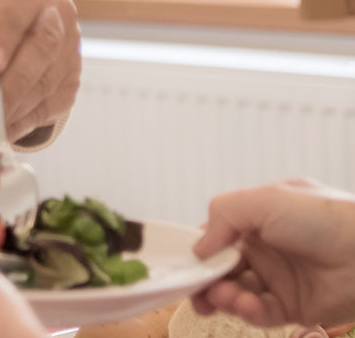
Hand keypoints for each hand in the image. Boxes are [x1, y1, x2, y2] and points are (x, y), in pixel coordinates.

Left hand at [0, 0, 80, 152]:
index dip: (4, 32)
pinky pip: (51, 106)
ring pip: (47, 82)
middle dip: (12, 85)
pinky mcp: (70, 80)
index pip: (20, 0)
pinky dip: (21, 124)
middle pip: (43, 45)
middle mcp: (53, 13)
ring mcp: (68, 47)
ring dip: (11, 112)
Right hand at [192, 180, 354, 327]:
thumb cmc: (327, 218)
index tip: (184, 264)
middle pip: (221, 268)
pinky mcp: (292, 306)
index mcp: (257, 218)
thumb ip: (223, 214)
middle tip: (197, 290)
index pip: (216, 237)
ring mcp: (278, 278)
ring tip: (224, 297)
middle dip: (206, 280)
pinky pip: (260, 312)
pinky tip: (247, 305)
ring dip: (224, 296)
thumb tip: (199, 246)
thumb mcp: (266, 199)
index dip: (199, 251)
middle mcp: (265, 248)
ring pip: (236, 292)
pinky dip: (248, 311)